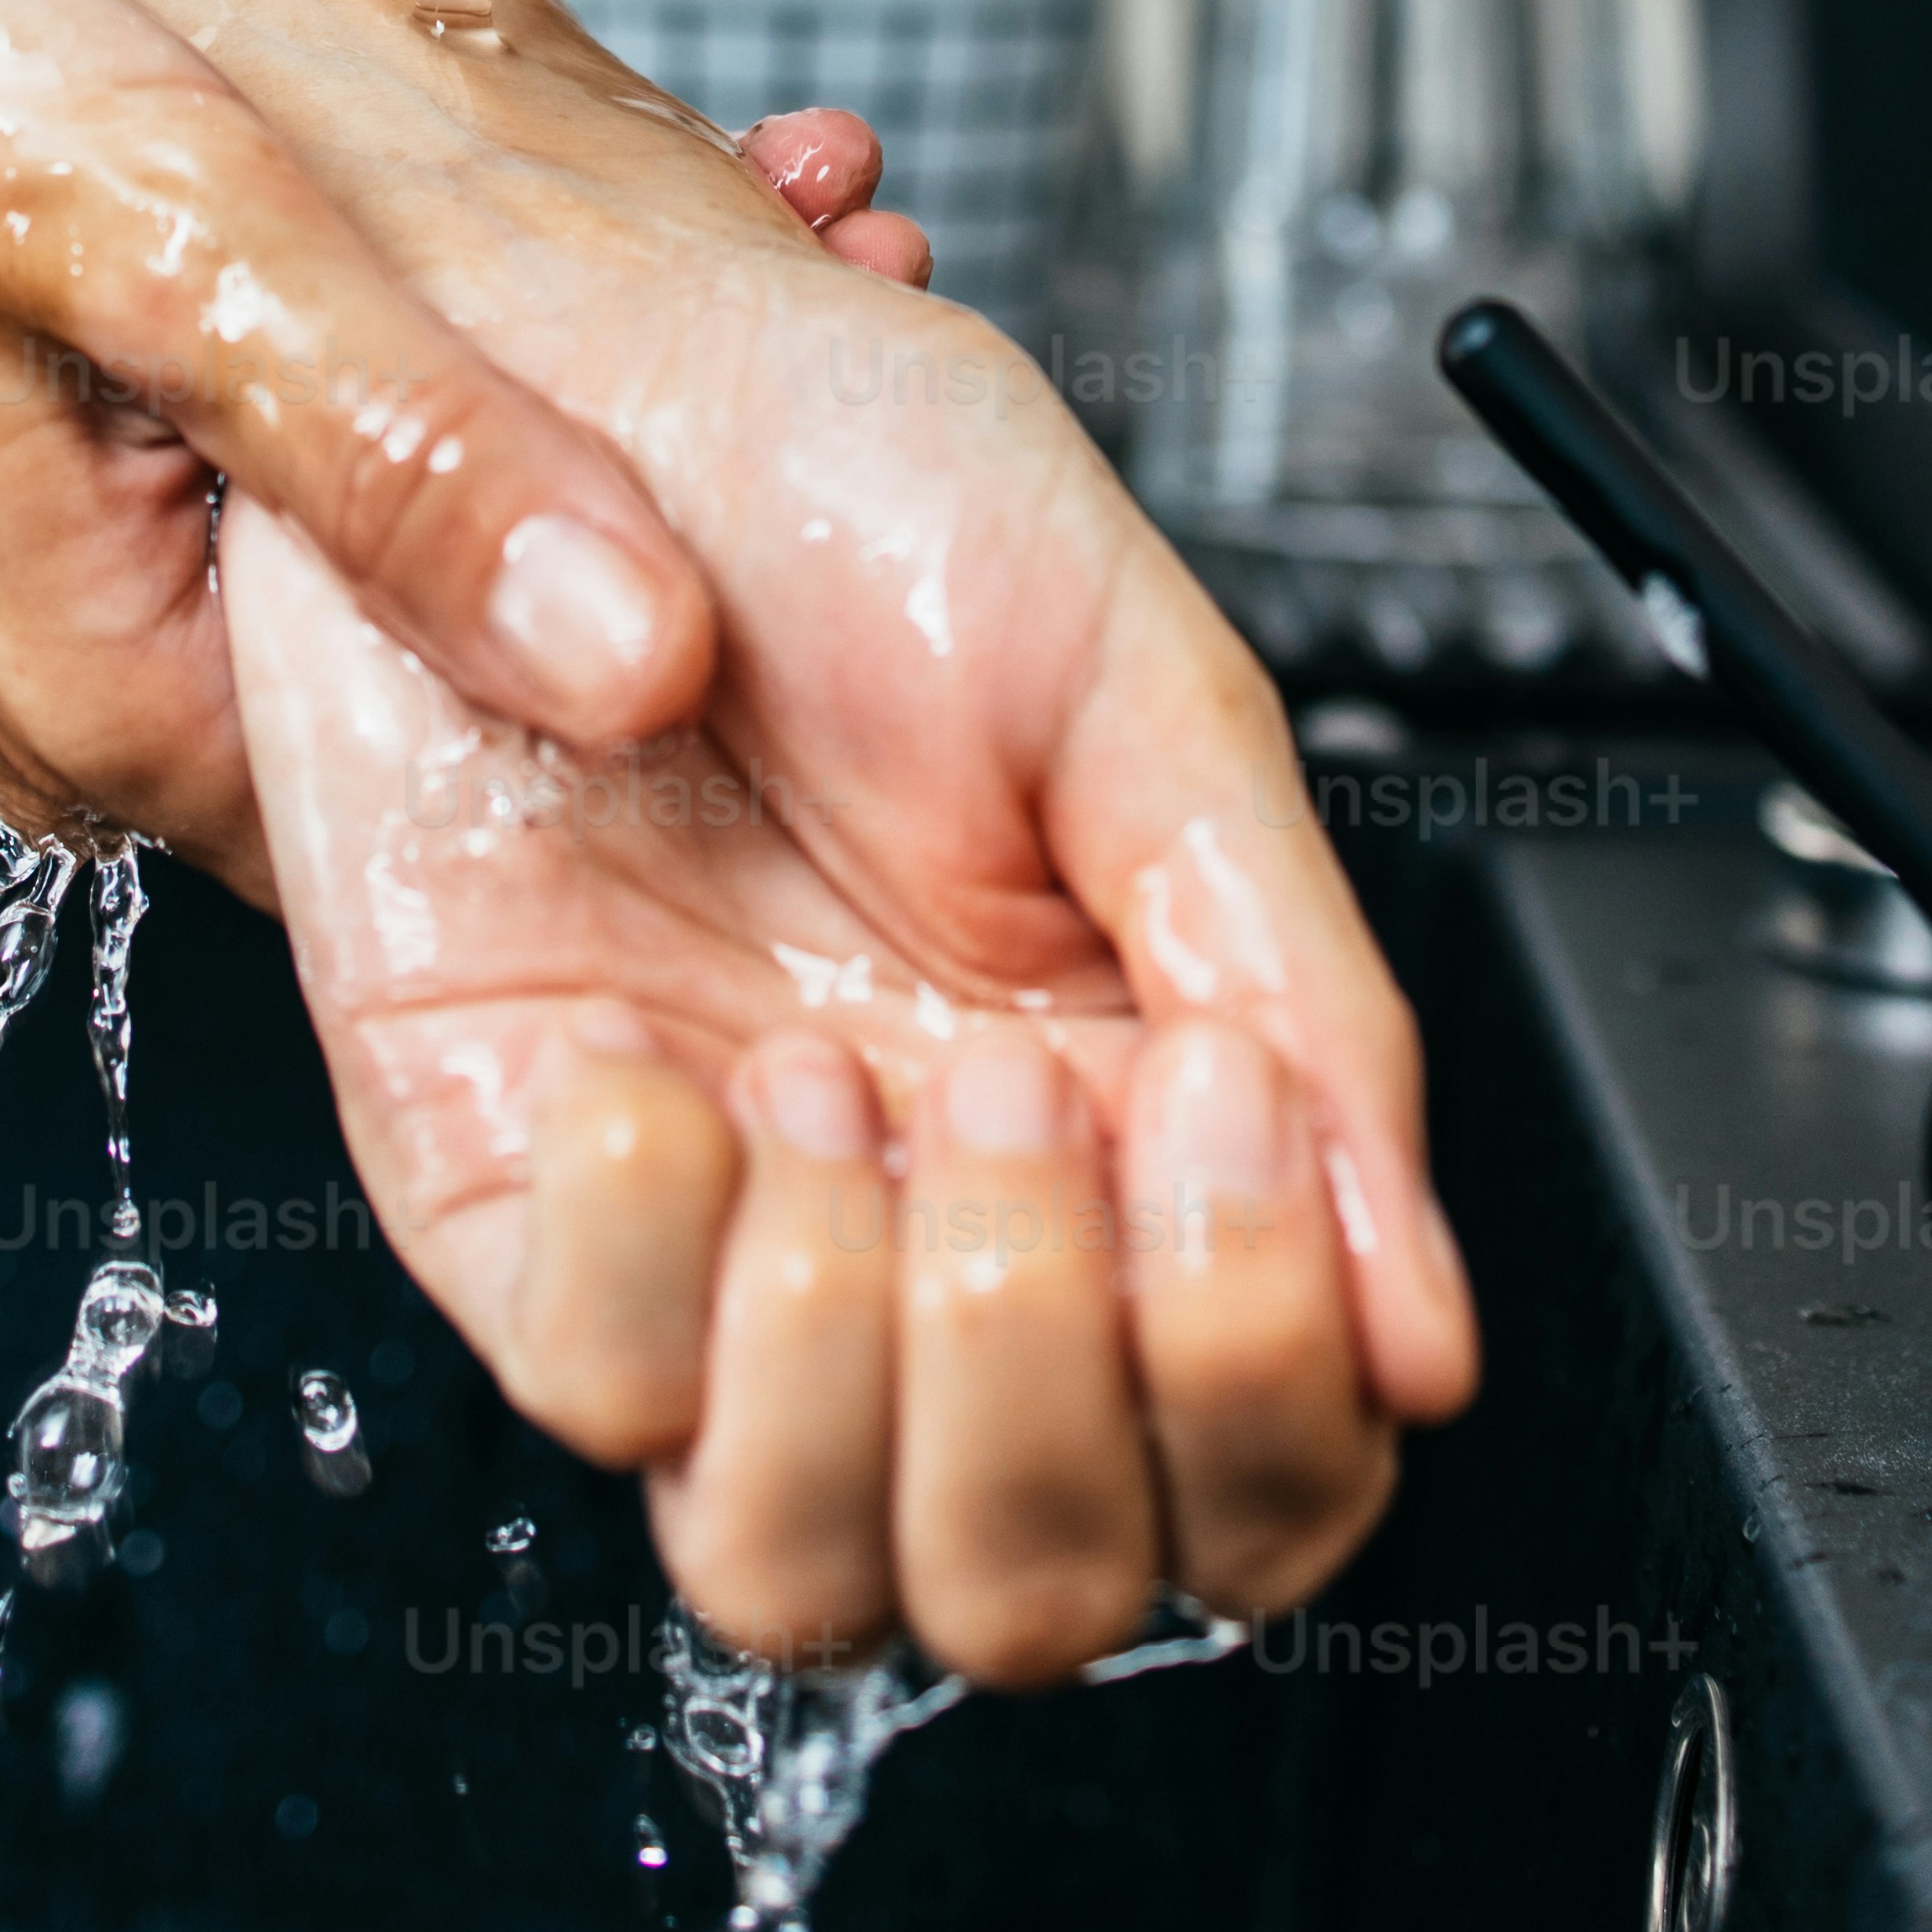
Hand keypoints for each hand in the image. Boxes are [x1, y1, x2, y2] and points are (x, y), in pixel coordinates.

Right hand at [0, 0, 906, 886]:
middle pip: (511, 666)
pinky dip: (490, 371)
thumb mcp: (178, 238)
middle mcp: (129, 715)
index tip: (867, 420)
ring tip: (787, 207)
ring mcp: (116, 625)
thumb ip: (410, 455)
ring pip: (458, 555)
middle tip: (865, 254)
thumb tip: (646, 663)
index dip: (716, 621)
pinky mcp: (114, 526)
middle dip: (705, 475)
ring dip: (615, 395)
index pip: (522, 805)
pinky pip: (369, 487)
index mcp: (142, 715)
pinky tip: (612, 232)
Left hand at [214, 88, 1475, 1684]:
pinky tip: (658, 1062)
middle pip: (1039, 1583)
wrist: (569, 348)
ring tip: (830, 1077)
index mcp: (1134, 1128)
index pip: (1261, 1469)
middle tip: (1025, 1105)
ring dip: (850, 1356)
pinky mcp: (508, 1198)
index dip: (1268, 1381)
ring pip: (801, 1566)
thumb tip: (1423, 1310)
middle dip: (1050, 1389)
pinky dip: (647, 1255)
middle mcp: (930, 1230)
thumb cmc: (846, 475)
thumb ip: (1301, 994)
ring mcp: (717, 1241)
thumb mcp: (1142, 688)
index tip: (1219, 1116)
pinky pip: (585, 1388)